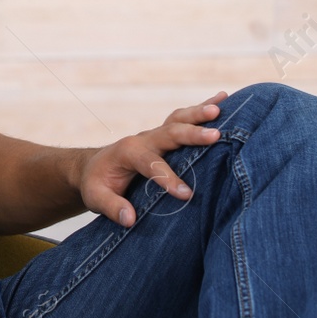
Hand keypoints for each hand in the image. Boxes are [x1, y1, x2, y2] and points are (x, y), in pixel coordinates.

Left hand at [74, 91, 228, 226]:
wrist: (93, 167)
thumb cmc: (96, 183)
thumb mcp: (95, 197)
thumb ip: (111, 206)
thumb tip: (129, 218)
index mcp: (127, 152)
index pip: (150, 164)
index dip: (168, 178)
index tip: (186, 194)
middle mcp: (143, 139)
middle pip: (169, 133)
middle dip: (192, 134)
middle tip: (215, 135)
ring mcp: (155, 135)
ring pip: (178, 120)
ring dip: (199, 113)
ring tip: (221, 108)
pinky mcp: (164, 135)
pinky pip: (183, 119)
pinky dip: (202, 108)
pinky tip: (223, 99)